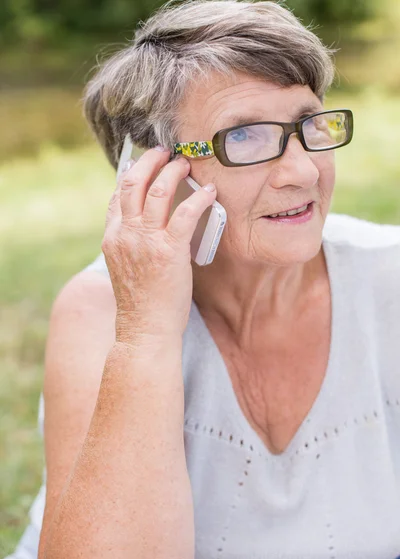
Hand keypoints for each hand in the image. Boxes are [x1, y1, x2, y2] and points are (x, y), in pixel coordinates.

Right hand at [101, 146, 216, 341]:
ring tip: (186, 164)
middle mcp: (124, 234)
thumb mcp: (127, 267)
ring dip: (174, 172)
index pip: (117, 195)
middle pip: (133, 183)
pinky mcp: (169, 251)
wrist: (145, 330)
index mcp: (112, 237)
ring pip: (157, 191)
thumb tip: (152, 224)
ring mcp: (145, 241)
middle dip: (150, 161)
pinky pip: (186, 213)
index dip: (132, 173)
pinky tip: (210, 193)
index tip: (145, 162)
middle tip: (165, 152)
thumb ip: (133, 242)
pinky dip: (199, 198)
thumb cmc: (141, 303)